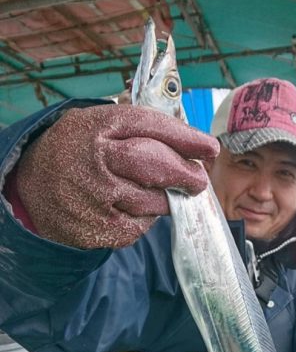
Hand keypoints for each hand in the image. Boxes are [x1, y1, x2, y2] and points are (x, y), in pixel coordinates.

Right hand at [16, 104, 219, 248]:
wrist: (30, 187)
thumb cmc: (75, 152)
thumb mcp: (95, 123)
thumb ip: (134, 123)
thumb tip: (186, 133)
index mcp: (99, 127)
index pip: (151, 127)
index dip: (186, 138)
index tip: (209, 147)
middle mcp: (98, 161)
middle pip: (156, 165)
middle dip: (186, 173)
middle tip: (199, 179)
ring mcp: (98, 197)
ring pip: (153, 201)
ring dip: (167, 199)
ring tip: (163, 193)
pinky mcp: (101, 228)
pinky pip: (141, 225)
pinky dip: (146, 218)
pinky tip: (135, 209)